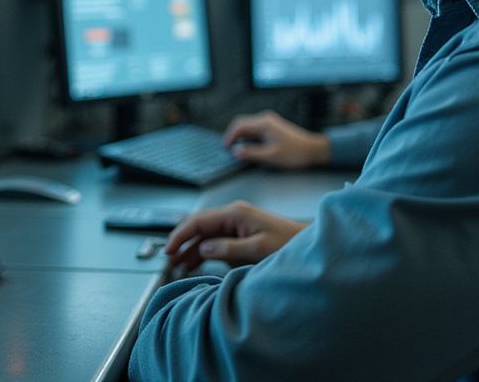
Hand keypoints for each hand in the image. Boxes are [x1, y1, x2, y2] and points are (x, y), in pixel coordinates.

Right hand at [165, 201, 306, 271]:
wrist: (309, 246)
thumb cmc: (289, 244)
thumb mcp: (259, 248)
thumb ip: (229, 248)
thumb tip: (204, 248)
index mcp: (235, 213)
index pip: (199, 221)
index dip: (180, 234)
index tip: (169, 249)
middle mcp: (233, 216)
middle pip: (198, 226)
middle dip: (182, 241)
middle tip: (169, 259)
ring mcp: (236, 225)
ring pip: (204, 235)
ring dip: (190, 249)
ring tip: (178, 265)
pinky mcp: (240, 235)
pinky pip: (215, 242)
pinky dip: (202, 252)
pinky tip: (194, 263)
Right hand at [224, 110, 330, 168]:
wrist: (312, 150)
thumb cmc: (294, 153)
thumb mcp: (270, 156)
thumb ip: (251, 153)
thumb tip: (235, 152)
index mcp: (263, 123)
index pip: (239, 126)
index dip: (230, 136)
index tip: (226, 148)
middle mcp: (265, 119)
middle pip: (242, 123)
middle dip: (233, 135)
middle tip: (229, 148)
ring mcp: (269, 121)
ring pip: (248, 126)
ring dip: (241, 136)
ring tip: (239, 149)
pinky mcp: (272, 126)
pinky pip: (255, 129)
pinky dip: (249, 136)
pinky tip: (250, 146)